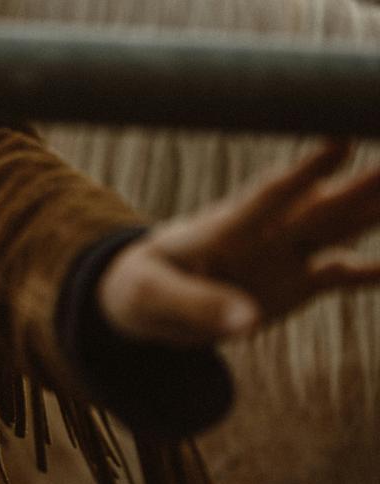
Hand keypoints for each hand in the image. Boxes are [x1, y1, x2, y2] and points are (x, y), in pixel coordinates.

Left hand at [99, 140, 379, 345]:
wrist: (149, 297)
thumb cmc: (143, 286)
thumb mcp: (152, 297)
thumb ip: (195, 306)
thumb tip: (247, 322)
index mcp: (220, 230)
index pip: (267, 198)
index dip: (304, 174)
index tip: (340, 143)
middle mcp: (262, 235)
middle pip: (317, 209)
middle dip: (360, 187)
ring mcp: (284, 256)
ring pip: (337, 229)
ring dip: (373, 210)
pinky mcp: (297, 281)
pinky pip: (341, 275)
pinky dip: (370, 273)